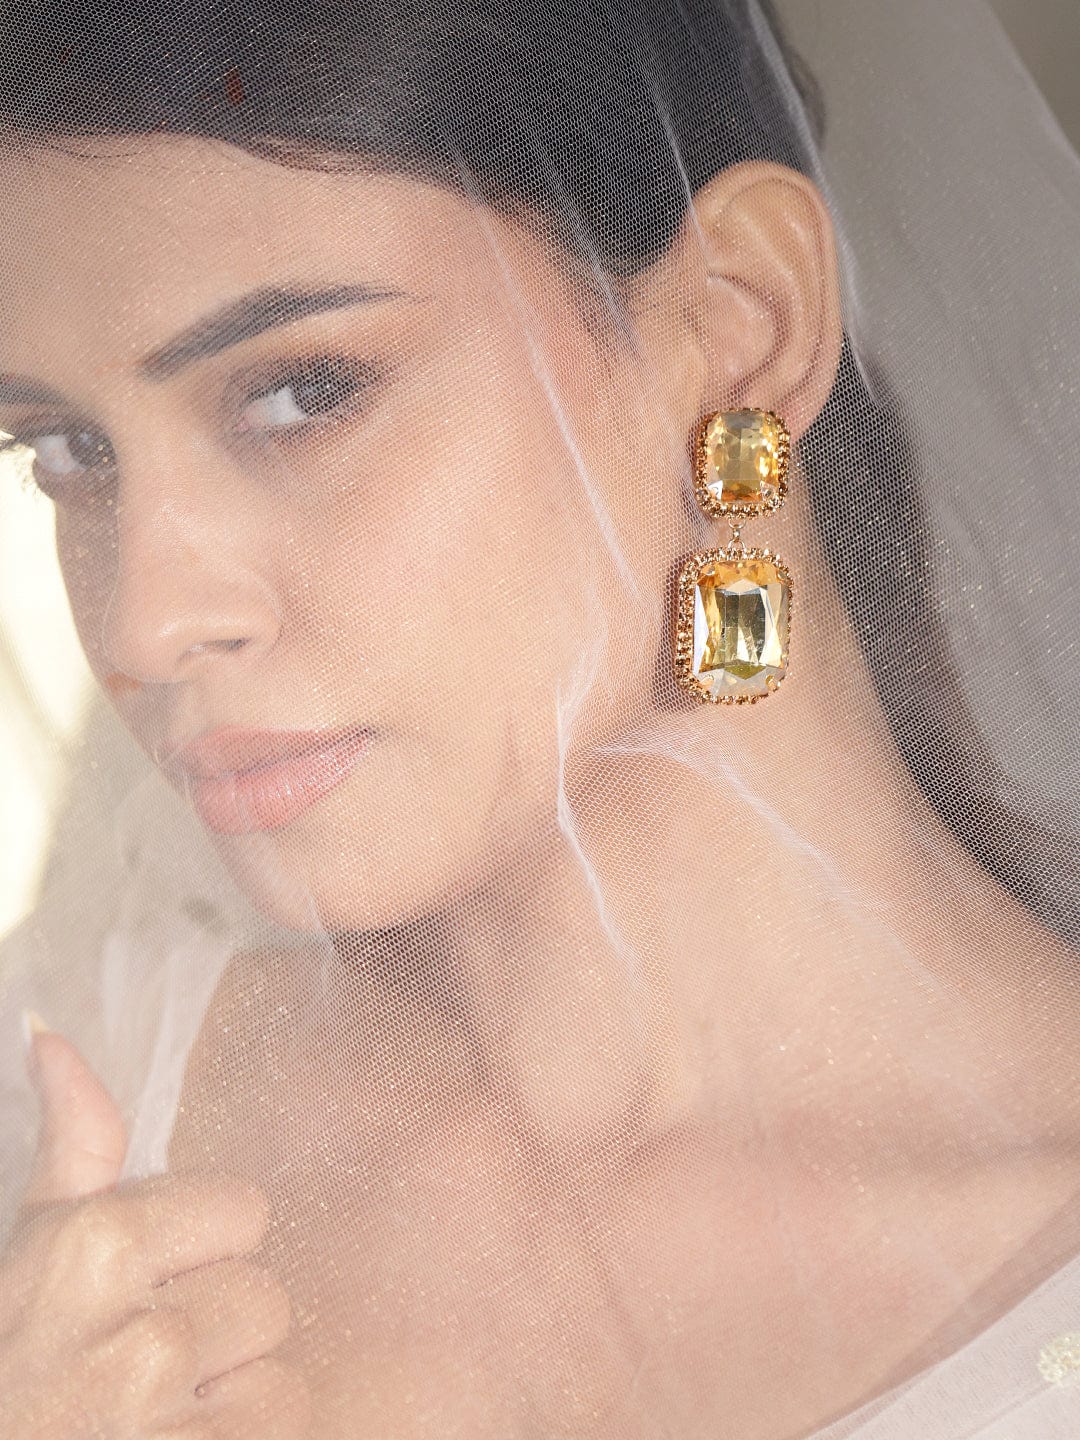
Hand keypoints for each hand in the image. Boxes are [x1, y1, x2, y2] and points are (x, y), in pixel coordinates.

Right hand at [0, 1019, 309, 1438]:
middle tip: (148, 1353)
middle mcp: (138, 1330)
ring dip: (234, 1385)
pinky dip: (242, 1433)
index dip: (206, 1247)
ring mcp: (167, 1414)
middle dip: (218, 1321)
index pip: (246, 1211)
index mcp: (97, 1247)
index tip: (155, 1281)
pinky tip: (183, 1435)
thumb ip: (73, 1139)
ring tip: (164, 1403)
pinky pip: (280, 1420)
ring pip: (279, 1362)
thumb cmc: (12, 1357)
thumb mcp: (31, 1240)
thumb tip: (46, 1029)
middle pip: (265, 1291)